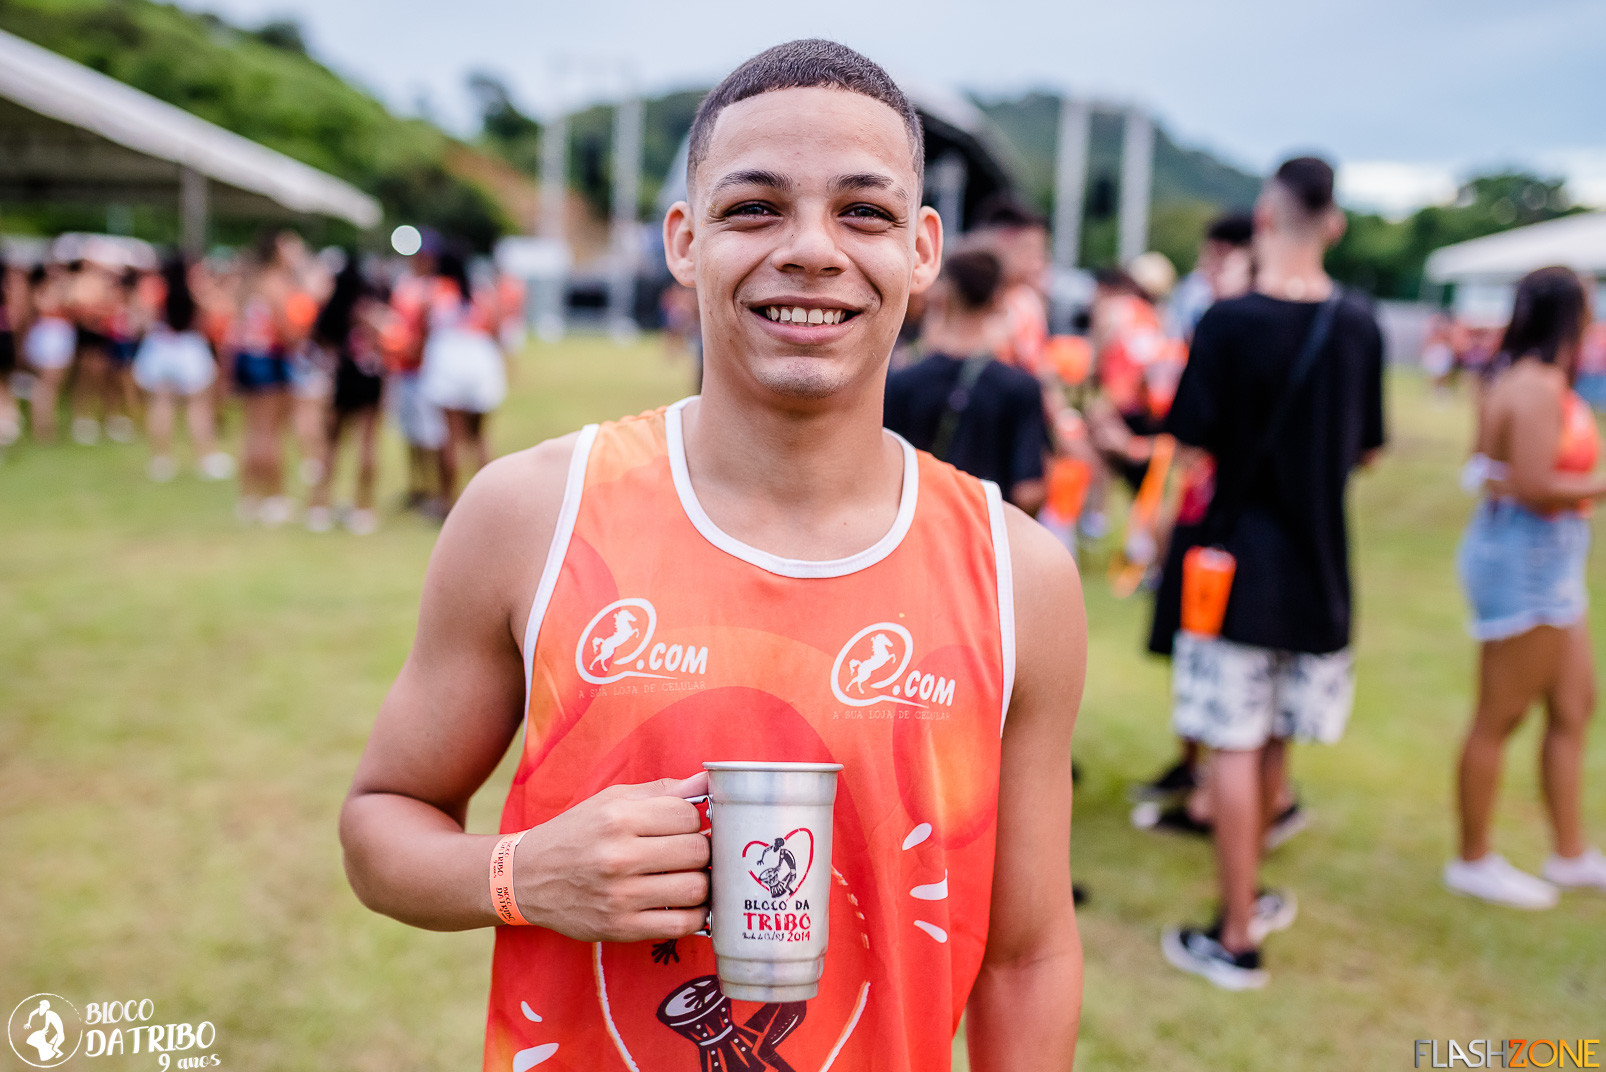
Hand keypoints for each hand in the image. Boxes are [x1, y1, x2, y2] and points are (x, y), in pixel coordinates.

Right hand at [513, 773, 709, 942]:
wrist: (526, 878)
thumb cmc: (576, 834)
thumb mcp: (611, 801)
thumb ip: (661, 791)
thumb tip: (707, 780)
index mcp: (618, 818)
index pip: (688, 815)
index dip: (693, 819)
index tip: (684, 827)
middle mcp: (618, 857)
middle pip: (697, 851)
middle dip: (702, 850)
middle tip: (691, 852)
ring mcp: (620, 896)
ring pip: (695, 888)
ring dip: (702, 883)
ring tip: (690, 876)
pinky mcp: (621, 928)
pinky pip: (682, 925)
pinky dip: (696, 915)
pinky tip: (687, 904)